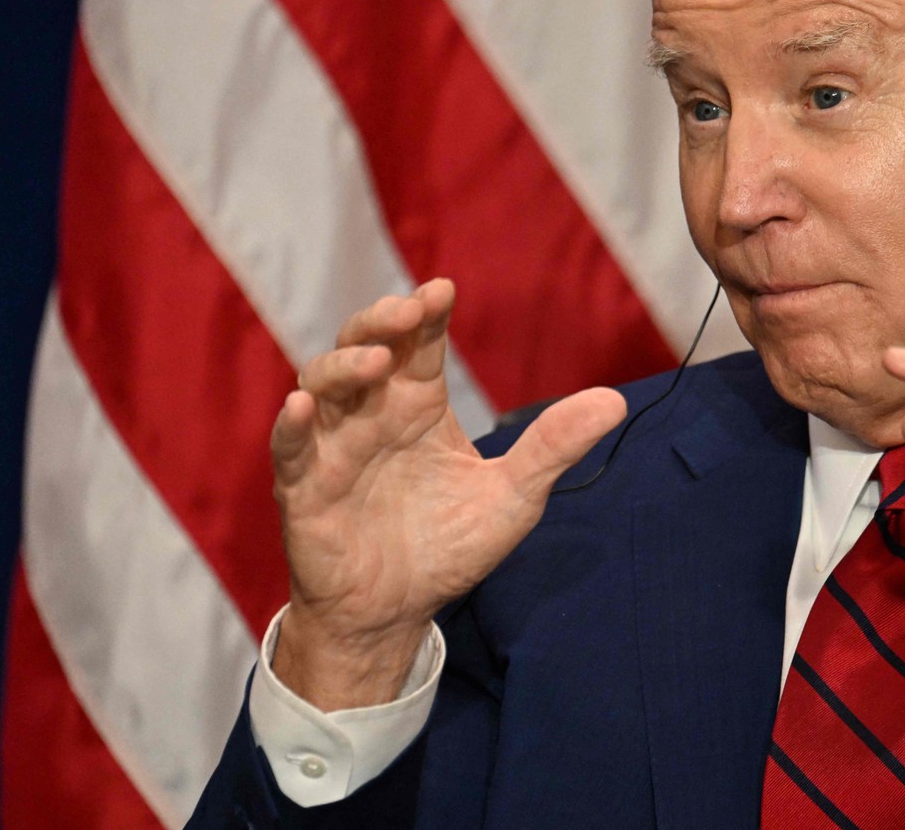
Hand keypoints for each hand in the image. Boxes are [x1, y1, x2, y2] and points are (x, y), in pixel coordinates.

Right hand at [271, 278, 625, 709]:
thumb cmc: (449, 547)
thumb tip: (617, 402)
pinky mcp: (304, 487)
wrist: (396, 614)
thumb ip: (554, 447)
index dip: (427, 312)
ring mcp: (333, 445)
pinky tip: (300, 406)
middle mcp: (373, 413)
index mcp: (418, 404)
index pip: (421, 343)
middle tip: (409, 310)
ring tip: (376, 361)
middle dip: (381, 320)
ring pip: (322, 382)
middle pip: (366, 345)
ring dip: (344, 365)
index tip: (444, 290)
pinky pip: (287, 446)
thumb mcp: (512, 496)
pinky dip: (289, 425)